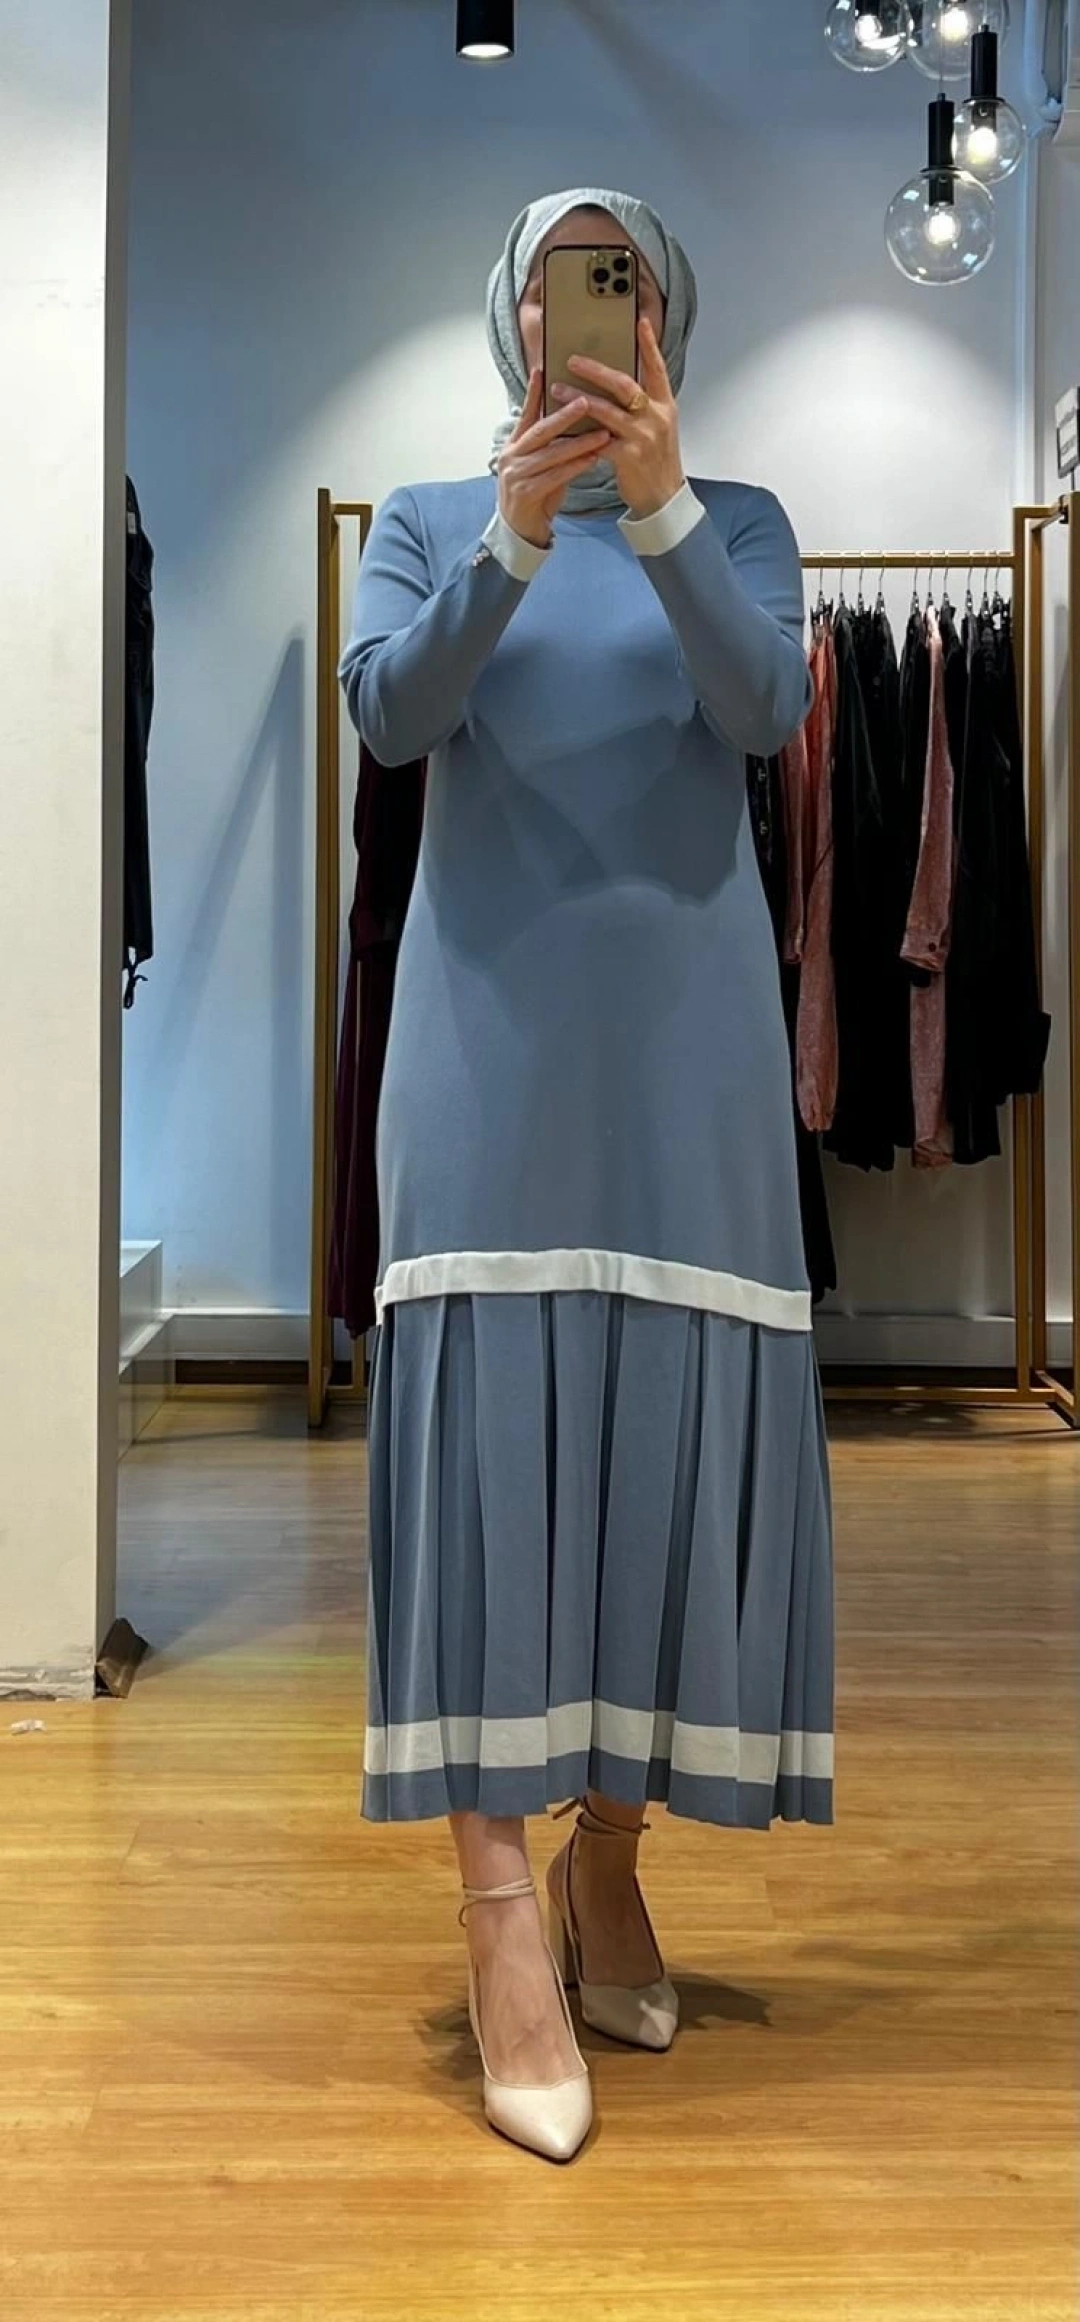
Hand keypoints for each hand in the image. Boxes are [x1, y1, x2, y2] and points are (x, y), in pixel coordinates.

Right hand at [497, 368, 611, 548]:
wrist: (520, 532)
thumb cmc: (535, 495)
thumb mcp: (541, 465)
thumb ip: (553, 445)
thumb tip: (577, 422)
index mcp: (514, 445)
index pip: (526, 414)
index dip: (534, 392)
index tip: (543, 369)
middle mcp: (512, 456)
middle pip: (540, 429)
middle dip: (564, 415)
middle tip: (587, 400)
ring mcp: (516, 475)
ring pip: (551, 453)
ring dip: (579, 443)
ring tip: (602, 433)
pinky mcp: (525, 493)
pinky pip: (554, 476)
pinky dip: (575, 467)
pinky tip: (593, 459)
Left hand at [551, 317, 685, 519]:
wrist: (663, 498)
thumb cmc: (655, 461)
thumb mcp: (657, 427)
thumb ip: (641, 405)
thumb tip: (614, 381)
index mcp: (665, 405)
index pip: (657, 368)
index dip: (649, 344)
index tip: (640, 321)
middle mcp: (656, 417)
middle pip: (624, 384)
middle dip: (596, 370)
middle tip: (572, 360)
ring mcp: (643, 437)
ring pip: (606, 410)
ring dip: (578, 398)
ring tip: (557, 388)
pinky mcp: (628, 457)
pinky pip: (597, 440)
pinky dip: (579, 433)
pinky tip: (562, 427)